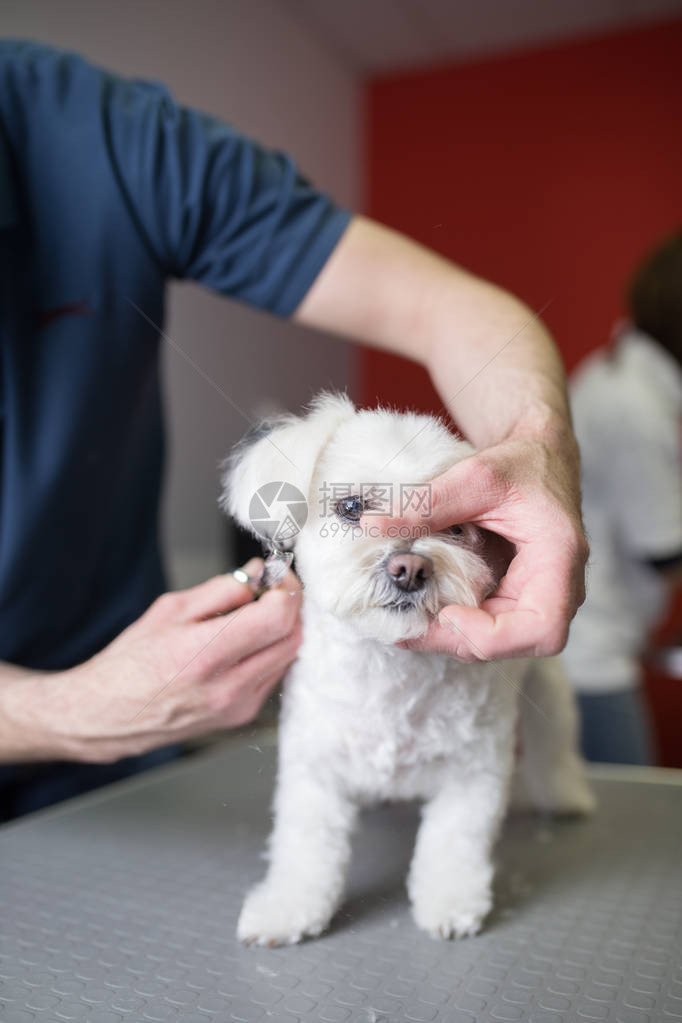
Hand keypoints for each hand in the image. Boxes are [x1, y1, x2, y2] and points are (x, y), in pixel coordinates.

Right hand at [4, 559, 301, 761]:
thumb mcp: (170, 610)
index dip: (285, 589)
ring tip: (254, 614)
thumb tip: (260, 575)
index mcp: (204, 655)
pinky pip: (274, 674)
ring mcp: (237, 707)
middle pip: (293, 637)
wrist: (106, 715)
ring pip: (288, 656)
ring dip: (282, 629)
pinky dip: (270, 651)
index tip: (277, 576)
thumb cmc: (129, 663)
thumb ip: (222, 589)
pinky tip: (246, 642)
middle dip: (289, 606)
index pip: (276, 617)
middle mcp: (226, 687)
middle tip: (271, 589)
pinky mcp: (241, 717)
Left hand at [370, 432, 587, 660]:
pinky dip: (459, 626)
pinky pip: (494, 626)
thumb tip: (371, 524)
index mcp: (559, 559)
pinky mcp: (521, 597)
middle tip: (410, 624)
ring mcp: (542, 596)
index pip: (543, 629)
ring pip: (503, 642)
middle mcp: (560, 588)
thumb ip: (425, 504)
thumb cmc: (518, 463)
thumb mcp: (472, 477)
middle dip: (461, 640)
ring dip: (455, 637)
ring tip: (408, 620)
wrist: (540, 458)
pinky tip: (424, 611)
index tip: (448, 613)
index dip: (494, 636)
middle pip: (518, 643)